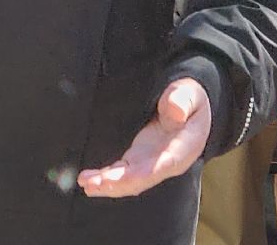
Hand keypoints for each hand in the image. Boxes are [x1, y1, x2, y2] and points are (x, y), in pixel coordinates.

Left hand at [77, 78, 211, 197]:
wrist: (187, 106)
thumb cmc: (189, 98)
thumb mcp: (190, 93)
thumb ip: (183, 99)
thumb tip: (175, 110)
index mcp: (184, 147)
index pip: (164, 163)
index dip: (144, 172)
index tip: (123, 177)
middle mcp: (166, 161)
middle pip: (142, 178)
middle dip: (117, 183)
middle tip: (92, 184)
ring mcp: (151, 162)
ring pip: (129, 180)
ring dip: (107, 184)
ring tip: (86, 184)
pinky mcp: (138, 159)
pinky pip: (122, 172)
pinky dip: (106, 177)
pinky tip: (89, 180)